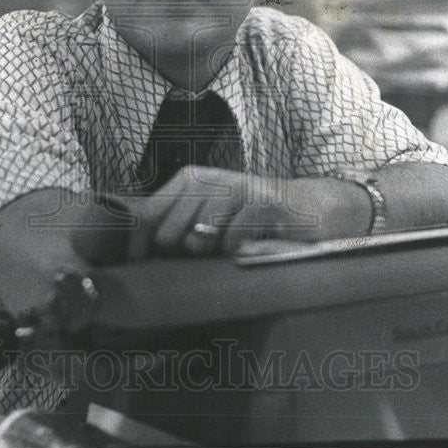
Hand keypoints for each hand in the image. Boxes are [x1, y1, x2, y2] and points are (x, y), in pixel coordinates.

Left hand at [128, 167, 369, 258]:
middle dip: (181, 256)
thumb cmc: (252, 221)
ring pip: (199, 238)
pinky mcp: (264, 202)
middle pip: (169, 234)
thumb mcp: (211, 219)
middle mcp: (209, 178)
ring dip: (213, 254)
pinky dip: (239, 253)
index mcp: (190, 180)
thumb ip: (177, 228)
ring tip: (232, 245)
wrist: (310, 209)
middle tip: (206, 254)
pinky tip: (252, 245)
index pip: (146, 216)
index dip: (139, 248)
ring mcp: (238, 187)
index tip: (141, 269)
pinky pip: (233, 243)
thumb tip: (137, 255)